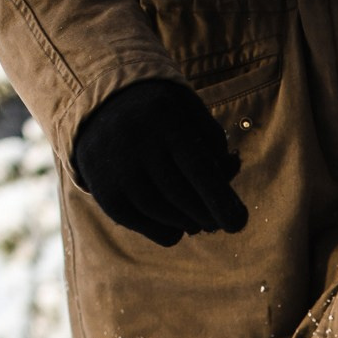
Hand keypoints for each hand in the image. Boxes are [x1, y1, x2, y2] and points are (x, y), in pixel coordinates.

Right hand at [71, 79, 246, 247]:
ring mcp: (117, 172)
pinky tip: (176, 223)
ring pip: (164, 215)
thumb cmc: (161, 113)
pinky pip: (143, 227)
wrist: (100, 106)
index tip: (237, 224)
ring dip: (189, 223)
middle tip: (219, 222)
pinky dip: (167, 231)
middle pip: (183, 197)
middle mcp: (136, 145)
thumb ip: (214, 142)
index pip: (198, 168)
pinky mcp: (105, 194)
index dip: (221, 200)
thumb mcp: (189, 110)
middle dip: (208, 216)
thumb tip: (229, 178)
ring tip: (197, 220)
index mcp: (164, 120)